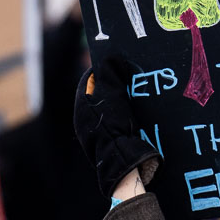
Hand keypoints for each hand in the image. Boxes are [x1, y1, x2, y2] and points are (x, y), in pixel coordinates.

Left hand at [74, 56, 161, 197]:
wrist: (121, 161)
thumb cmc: (113, 126)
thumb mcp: (112, 95)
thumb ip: (109, 75)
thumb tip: (111, 58)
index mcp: (82, 107)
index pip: (91, 80)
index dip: (105, 68)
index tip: (119, 61)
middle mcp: (85, 119)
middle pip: (100, 93)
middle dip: (114, 82)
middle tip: (131, 74)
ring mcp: (95, 131)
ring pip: (109, 106)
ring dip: (122, 97)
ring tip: (138, 90)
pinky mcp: (108, 139)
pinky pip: (115, 118)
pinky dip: (125, 111)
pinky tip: (138, 110)